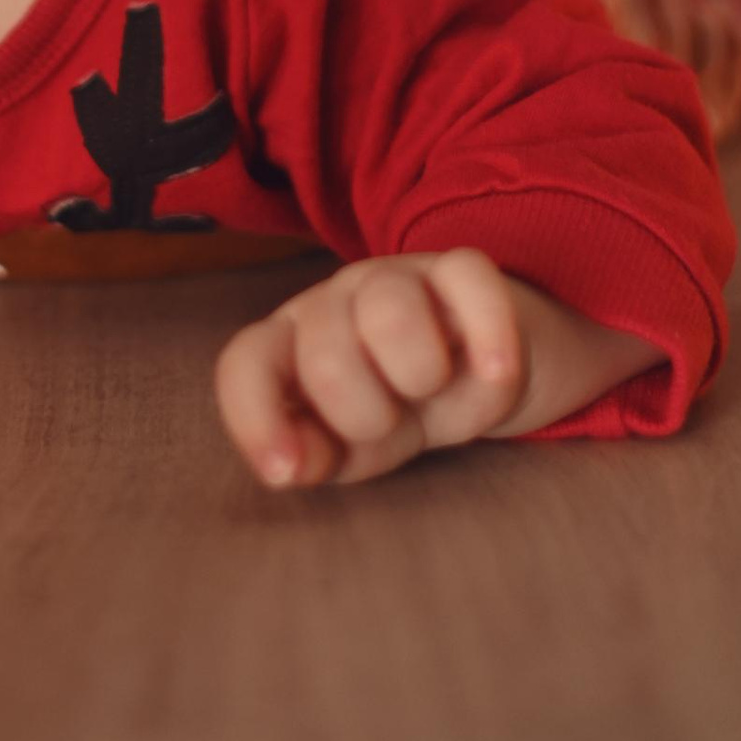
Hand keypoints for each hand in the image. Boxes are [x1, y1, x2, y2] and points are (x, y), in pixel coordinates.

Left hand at [215, 249, 655, 491]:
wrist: (486, 372)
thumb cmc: (406, 411)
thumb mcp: (355, 448)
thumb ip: (316, 455)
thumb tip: (288, 466)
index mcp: (293, 345)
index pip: (246, 364)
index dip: (255, 419)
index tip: (287, 471)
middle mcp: (334, 301)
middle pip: (324, 353)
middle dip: (366, 414)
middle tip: (396, 421)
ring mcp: (396, 276)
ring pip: (389, 313)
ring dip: (419, 374)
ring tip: (434, 388)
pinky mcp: (460, 269)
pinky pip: (468, 282)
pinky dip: (485, 335)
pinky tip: (494, 369)